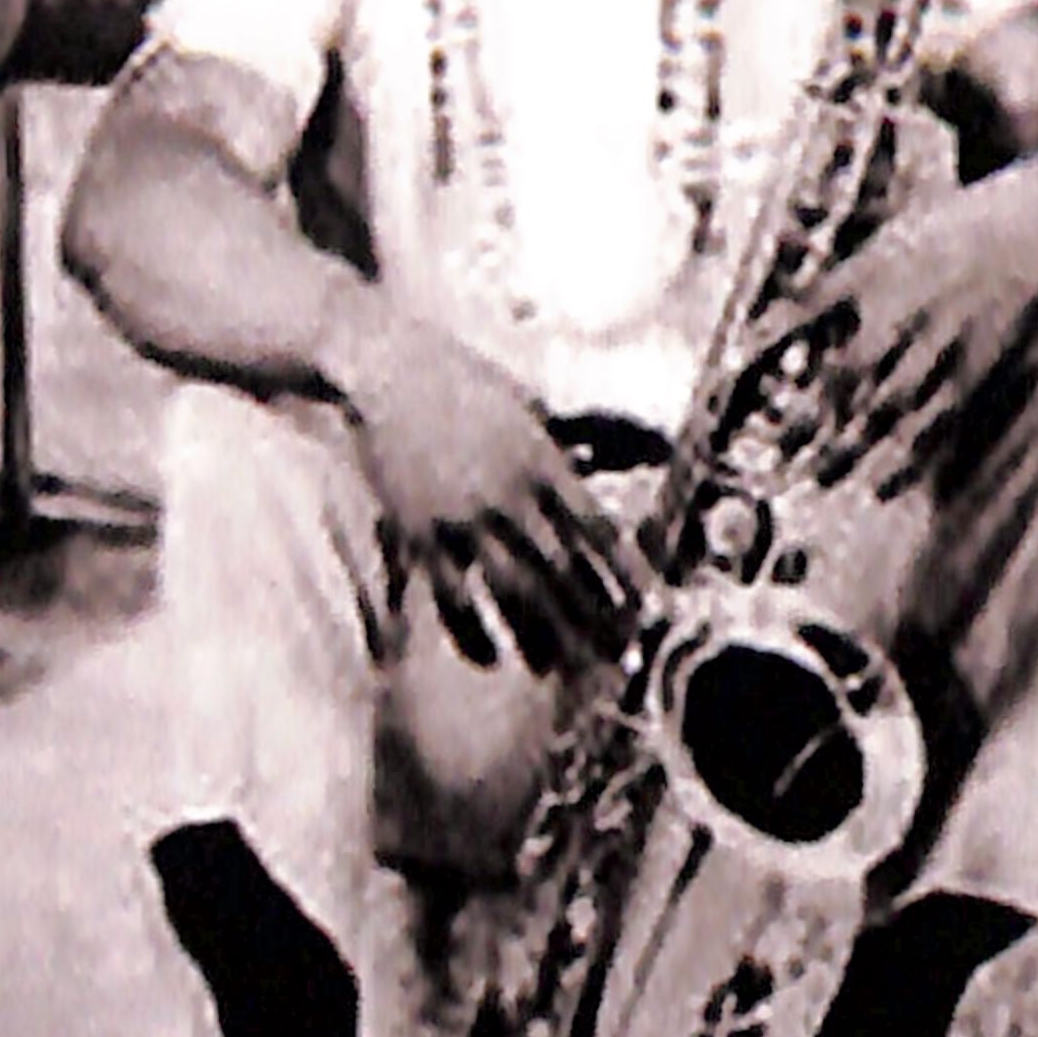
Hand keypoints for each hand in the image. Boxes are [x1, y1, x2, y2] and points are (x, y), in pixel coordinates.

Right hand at [325, 299, 641, 673]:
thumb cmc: (468, 385)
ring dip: (538, 632)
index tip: (646, 603)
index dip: (622, 569)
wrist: (391, 370)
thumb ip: (576, 442)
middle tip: (616, 655)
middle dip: (591, 615)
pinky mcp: (417, 531)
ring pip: (510, 589)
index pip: (596, 527)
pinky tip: (490, 655)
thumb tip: (634, 455)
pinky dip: (470, 629)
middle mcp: (508, 493)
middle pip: (561, 568)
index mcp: (543, 461)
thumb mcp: (533, 407)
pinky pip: (448, 594)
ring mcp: (461, 516)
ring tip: (559, 666)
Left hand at [743, 185, 1037, 502]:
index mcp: (880, 265)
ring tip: (821, 477)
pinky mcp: (979, 368)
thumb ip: (857, 272)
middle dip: (804, 420)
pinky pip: (936, 424)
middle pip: (839, 374)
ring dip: (847, 449)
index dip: (767, 338)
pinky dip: (907, 461)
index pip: (807, 306)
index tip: (735, 369)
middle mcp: (902, 306)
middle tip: (777, 454)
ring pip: (882, 409)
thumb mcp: (904, 230)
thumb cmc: (972, 224)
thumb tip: (804, 313)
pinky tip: (885, 485)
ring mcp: (940, 341)